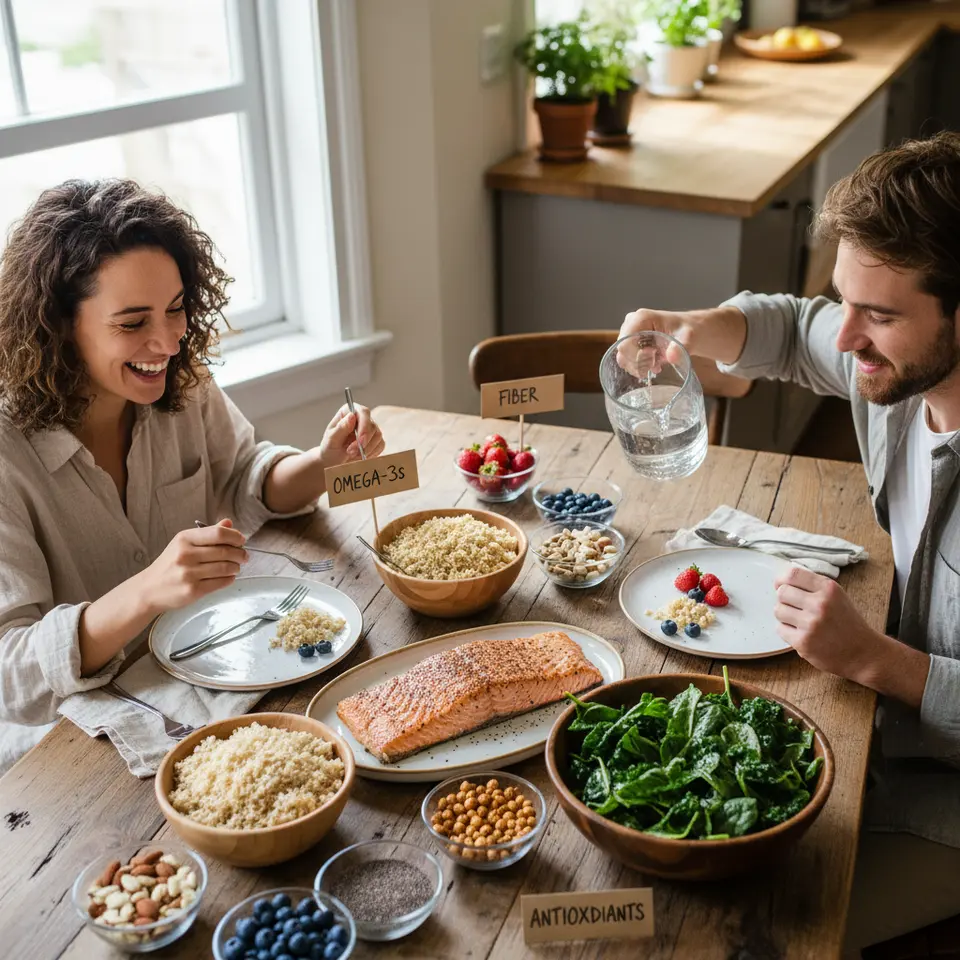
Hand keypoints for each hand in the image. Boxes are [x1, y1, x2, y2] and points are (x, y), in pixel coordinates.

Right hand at [141, 519, 247, 614]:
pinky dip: (230, 579)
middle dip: (240, 553)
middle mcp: (186, 555)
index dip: (235, 536)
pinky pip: (221, 582)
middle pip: (225, 551)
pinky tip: (229, 577)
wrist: (148, 589)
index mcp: (184, 539)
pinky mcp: (193, 590)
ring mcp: (189, 573)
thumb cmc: (169, 565)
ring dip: (236, 567)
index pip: (218, 533)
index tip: (241, 540)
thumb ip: (207, 534)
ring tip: (236, 567)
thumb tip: (228, 523)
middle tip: (244, 556)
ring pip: (226, 567)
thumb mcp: (183, 544)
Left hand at [317, 403, 384, 467]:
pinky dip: (371, 453)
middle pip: (372, 425)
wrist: (333, 462)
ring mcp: (370, 429)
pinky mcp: (375, 440)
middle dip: (363, 442)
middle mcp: (361, 418)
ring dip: (366, 449)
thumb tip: (352, 416)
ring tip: (352, 455)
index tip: (360, 441)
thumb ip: (341, 428)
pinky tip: (359, 457)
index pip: (363, 412)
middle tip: (350, 452)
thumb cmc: (329, 449)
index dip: (364, 426)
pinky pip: (380, 445)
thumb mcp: (331, 440)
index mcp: (348, 412)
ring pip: (378, 436)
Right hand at [619, 305, 747, 369]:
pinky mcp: (631, 340)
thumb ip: (681, 347)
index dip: (635, 356)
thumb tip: (672, 356)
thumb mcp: (689, 338)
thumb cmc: (689, 330)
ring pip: (623, 357)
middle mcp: (631, 323)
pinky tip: (654, 364)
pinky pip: (627, 357)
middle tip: (655, 365)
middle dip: (637, 363)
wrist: (691, 330)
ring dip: (639, 365)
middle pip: (622, 352)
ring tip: (656, 364)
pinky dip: (639, 365)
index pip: (624, 344)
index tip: (654, 358)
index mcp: (640, 318)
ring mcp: (629, 331)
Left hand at [774, 566, 929, 706]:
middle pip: (782, 592)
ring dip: (784, 615)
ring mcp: (811, 624)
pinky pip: (780, 629)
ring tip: (799, 621)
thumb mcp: (837, 596)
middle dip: (784, 599)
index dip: (782, 580)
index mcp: (829, 589)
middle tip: (794, 607)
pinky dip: (787, 631)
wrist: (863, 653)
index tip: (781, 585)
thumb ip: (813, 586)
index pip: (793, 574)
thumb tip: (781, 581)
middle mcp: (820, 604)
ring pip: (778, 610)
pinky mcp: (803, 642)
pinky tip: (802, 633)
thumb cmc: (847, 623)